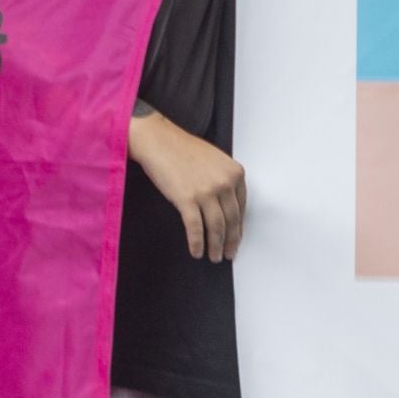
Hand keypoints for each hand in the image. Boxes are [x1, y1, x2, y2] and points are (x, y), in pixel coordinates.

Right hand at [129, 110, 245, 262]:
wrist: (157, 141)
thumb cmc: (181, 148)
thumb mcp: (214, 160)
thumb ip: (224, 180)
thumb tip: (225, 208)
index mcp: (235, 173)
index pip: (242, 207)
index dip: (239, 226)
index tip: (236, 237)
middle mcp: (224, 183)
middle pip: (232, 220)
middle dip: (231, 241)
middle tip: (228, 253)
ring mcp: (206, 192)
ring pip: (216, 228)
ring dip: (215, 246)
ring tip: (214, 257)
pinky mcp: (187, 199)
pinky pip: (195, 228)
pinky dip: (197, 243)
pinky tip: (196, 251)